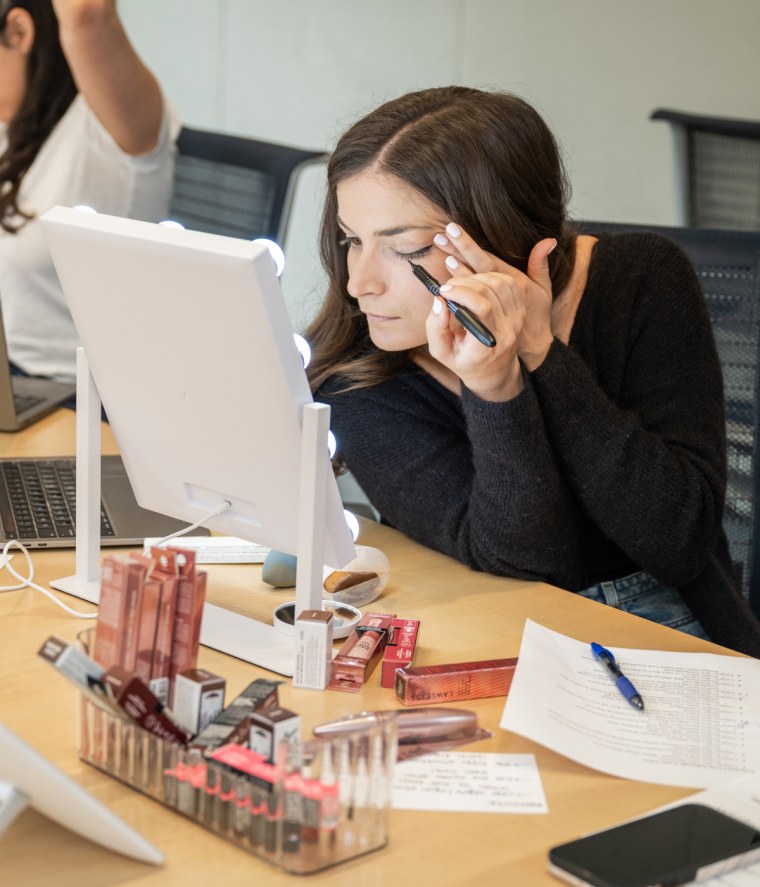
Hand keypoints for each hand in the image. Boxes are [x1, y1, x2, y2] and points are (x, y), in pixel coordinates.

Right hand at [426, 224, 555, 399]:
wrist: (493, 371)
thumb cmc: (462, 361)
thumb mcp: (441, 352)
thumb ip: (435, 328)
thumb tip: (438, 300)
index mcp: (487, 345)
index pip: (482, 308)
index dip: (461, 293)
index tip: (443, 291)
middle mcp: (507, 331)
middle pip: (491, 291)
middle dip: (464, 281)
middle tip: (447, 285)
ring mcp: (517, 320)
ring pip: (501, 283)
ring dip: (477, 276)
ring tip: (460, 284)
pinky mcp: (521, 310)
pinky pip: (509, 283)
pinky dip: (491, 276)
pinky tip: (476, 282)